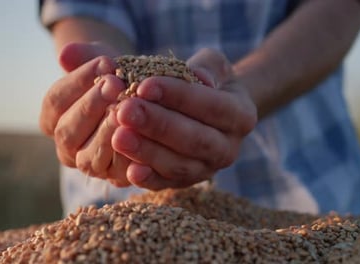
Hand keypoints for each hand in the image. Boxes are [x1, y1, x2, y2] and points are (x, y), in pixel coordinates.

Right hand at [39, 42, 131, 186]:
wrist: (142, 102)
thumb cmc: (116, 80)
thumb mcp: (102, 65)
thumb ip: (84, 57)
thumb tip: (66, 54)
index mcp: (53, 118)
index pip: (55, 101)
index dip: (78, 81)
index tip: (105, 62)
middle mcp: (66, 146)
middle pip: (67, 131)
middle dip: (91, 106)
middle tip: (115, 84)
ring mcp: (89, 165)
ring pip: (89, 157)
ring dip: (107, 133)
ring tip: (126, 110)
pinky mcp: (115, 178)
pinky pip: (118, 173)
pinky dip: (129, 156)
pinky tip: (142, 136)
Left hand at [111, 48, 256, 189]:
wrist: (209, 111)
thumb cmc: (207, 82)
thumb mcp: (213, 65)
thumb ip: (207, 67)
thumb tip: (200, 78)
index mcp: (241, 115)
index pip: (211, 105)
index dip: (178, 96)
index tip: (144, 85)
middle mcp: (229, 148)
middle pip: (194, 139)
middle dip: (158, 125)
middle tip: (125, 111)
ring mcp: (208, 169)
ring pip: (179, 165)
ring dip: (147, 152)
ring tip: (118, 135)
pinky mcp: (186, 183)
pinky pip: (167, 184)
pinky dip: (148, 179)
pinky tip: (129, 170)